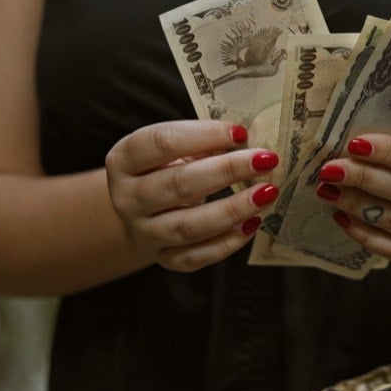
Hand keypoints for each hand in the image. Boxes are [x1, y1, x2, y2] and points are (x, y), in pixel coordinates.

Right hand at [105, 120, 279, 271]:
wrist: (142, 211)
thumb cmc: (166, 169)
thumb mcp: (174, 149)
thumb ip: (204, 142)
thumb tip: (250, 141)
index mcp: (124, 160)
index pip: (162, 142)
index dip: (204, 135)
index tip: (241, 132)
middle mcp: (127, 198)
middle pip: (178, 184)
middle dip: (227, 171)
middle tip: (266, 160)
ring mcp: (143, 232)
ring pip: (188, 226)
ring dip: (232, 210)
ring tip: (266, 193)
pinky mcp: (164, 258)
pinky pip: (196, 257)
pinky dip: (227, 242)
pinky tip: (253, 223)